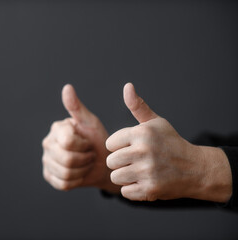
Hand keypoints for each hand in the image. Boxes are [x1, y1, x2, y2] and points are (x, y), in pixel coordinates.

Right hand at [42, 84, 120, 192]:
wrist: (102, 163)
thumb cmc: (97, 140)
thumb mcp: (91, 123)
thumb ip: (77, 107)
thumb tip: (67, 87)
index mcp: (57, 129)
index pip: (68, 142)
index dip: (83, 146)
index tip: (88, 142)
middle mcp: (47, 143)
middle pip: (66, 159)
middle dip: (84, 159)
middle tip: (90, 154)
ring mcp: (46, 160)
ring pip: (65, 173)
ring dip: (82, 170)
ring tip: (86, 163)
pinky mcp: (49, 176)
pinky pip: (63, 184)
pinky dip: (76, 180)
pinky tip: (80, 173)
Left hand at [106, 83, 231, 202]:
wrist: (196, 169)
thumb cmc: (171, 143)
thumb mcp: (156, 122)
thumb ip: (138, 106)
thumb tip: (127, 86)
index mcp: (141, 133)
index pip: (109, 144)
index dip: (119, 147)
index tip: (132, 147)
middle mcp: (143, 151)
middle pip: (110, 161)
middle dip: (120, 162)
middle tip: (135, 161)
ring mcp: (147, 171)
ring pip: (115, 177)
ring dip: (125, 176)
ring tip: (138, 171)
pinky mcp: (150, 189)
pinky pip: (125, 192)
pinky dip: (133, 189)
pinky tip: (144, 182)